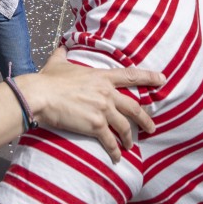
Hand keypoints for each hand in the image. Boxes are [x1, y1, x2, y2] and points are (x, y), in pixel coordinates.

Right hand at [23, 47, 164, 163]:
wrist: (40, 96)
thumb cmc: (48, 80)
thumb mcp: (57, 63)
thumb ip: (63, 54)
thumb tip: (62, 46)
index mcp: (101, 77)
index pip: (130, 76)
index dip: (149, 78)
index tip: (162, 80)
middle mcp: (107, 93)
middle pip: (134, 108)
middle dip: (145, 119)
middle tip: (152, 127)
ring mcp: (103, 110)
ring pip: (125, 127)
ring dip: (129, 138)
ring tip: (131, 146)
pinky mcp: (95, 126)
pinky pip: (110, 141)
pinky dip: (115, 151)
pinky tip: (117, 157)